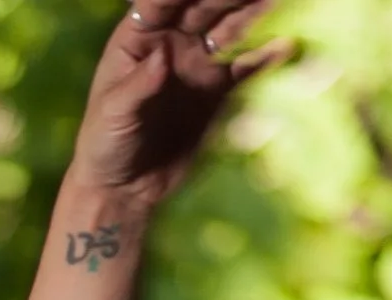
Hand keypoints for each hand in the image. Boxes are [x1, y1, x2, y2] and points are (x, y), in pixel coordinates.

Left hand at [64, 0, 282, 216]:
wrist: (125, 189)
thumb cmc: (105, 145)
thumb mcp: (114, 114)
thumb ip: (138, 85)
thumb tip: (163, 56)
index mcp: (141, 36)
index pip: (164, 0)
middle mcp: (174, 40)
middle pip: (206, 6)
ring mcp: (198, 63)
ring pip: (232, 28)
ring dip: (256, 13)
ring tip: (278, 1)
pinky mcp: (218, 91)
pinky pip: (247, 67)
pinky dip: (266, 57)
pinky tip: (286, 46)